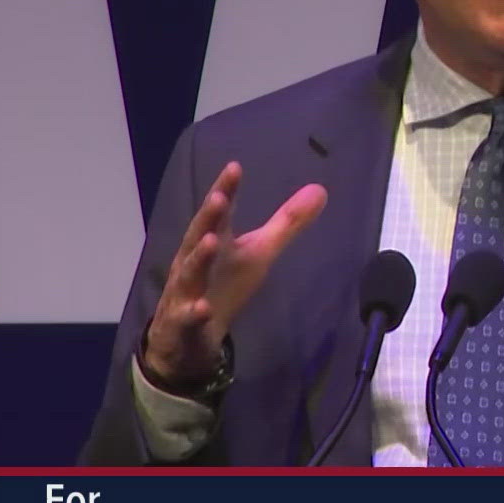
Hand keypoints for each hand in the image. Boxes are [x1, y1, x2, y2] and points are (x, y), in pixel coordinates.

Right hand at [142, 162, 326, 386]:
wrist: (189, 335)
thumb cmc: (225, 283)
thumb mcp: (259, 252)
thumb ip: (286, 223)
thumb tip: (320, 189)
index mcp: (215, 240)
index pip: (220, 212)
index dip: (226, 190)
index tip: (234, 167)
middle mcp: (196, 260)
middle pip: (200, 235)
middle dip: (209, 217)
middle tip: (219, 197)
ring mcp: (186, 290)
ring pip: (190, 273)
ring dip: (199, 258)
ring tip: (211, 241)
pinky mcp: (183, 322)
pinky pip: (188, 317)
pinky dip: (194, 312)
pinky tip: (203, 308)